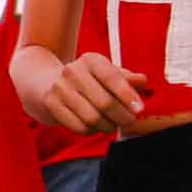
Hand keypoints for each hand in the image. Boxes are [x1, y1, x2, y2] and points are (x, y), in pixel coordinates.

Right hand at [24, 51, 152, 133]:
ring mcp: (60, 88)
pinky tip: (94, 124)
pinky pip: (79, 127)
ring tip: (111, 123)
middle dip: (122, 117)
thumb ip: (128, 79)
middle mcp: (73, 71)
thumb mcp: (109, 74)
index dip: (128, 95)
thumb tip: (141, 80)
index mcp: (91, 60)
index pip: (111, 77)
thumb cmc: (89, 81)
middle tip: (129, 121)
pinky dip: (92, 130)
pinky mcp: (52, 105)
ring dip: (108, 126)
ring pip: (92, 118)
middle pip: (104, 102)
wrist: (50, 84)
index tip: (139, 109)